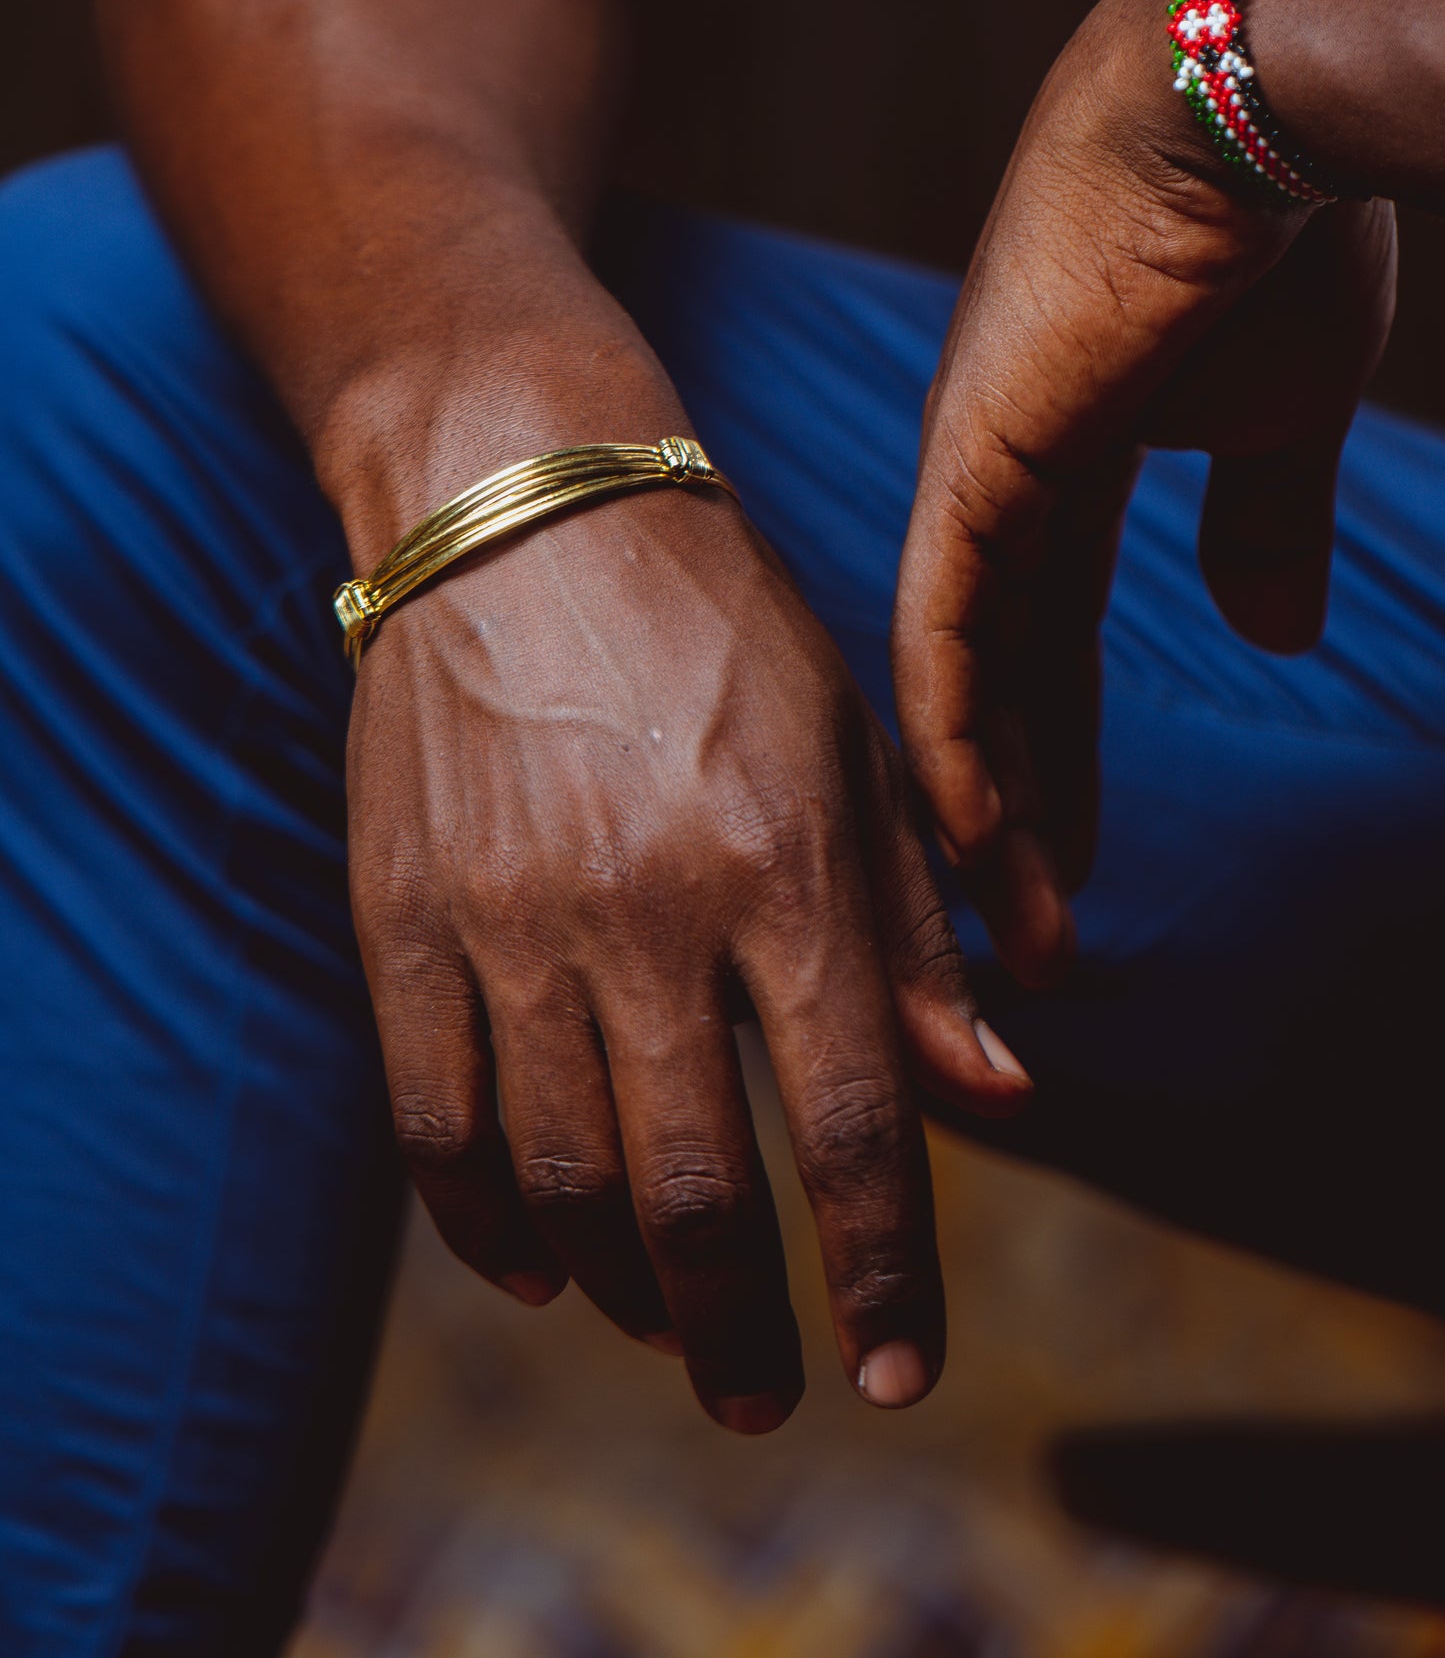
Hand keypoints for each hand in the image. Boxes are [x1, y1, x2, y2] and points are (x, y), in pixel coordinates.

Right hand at [342, 381, 1030, 1433]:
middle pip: (693, 1193)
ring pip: (559, 1182)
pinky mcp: (400, 917)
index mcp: (783, 867)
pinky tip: (534, 1264)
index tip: (897, 1373)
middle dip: (741, 1329)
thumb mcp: (856, 748)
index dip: (882, 1277)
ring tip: (664, 1326)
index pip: (850, 1130)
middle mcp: (645, 910)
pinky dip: (484, 1227)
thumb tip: (1001, 1097)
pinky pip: (433, 1124)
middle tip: (761, 1398)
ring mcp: (507, 919)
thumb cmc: (719, 632)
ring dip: (620, 1291)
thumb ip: (922, 933)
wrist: (520, 512)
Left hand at [892, 0, 1396, 986]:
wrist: (1252, 104)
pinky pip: (945, 631)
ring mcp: (974, 475)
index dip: (1059, 763)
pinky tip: (972, 844)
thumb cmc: (1272, 233)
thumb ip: (1260, 522)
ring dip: (983, 818)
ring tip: (1008, 939)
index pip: (1045, 652)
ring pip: (953, 682)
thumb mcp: (1278, 417)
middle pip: (988, 688)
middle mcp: (991, 485)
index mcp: (1057, 468)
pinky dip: (957, 741)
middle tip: (1023, 948)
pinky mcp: (980, 460)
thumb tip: (1273, 631)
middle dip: (1013, 821)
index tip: (1074, 867)